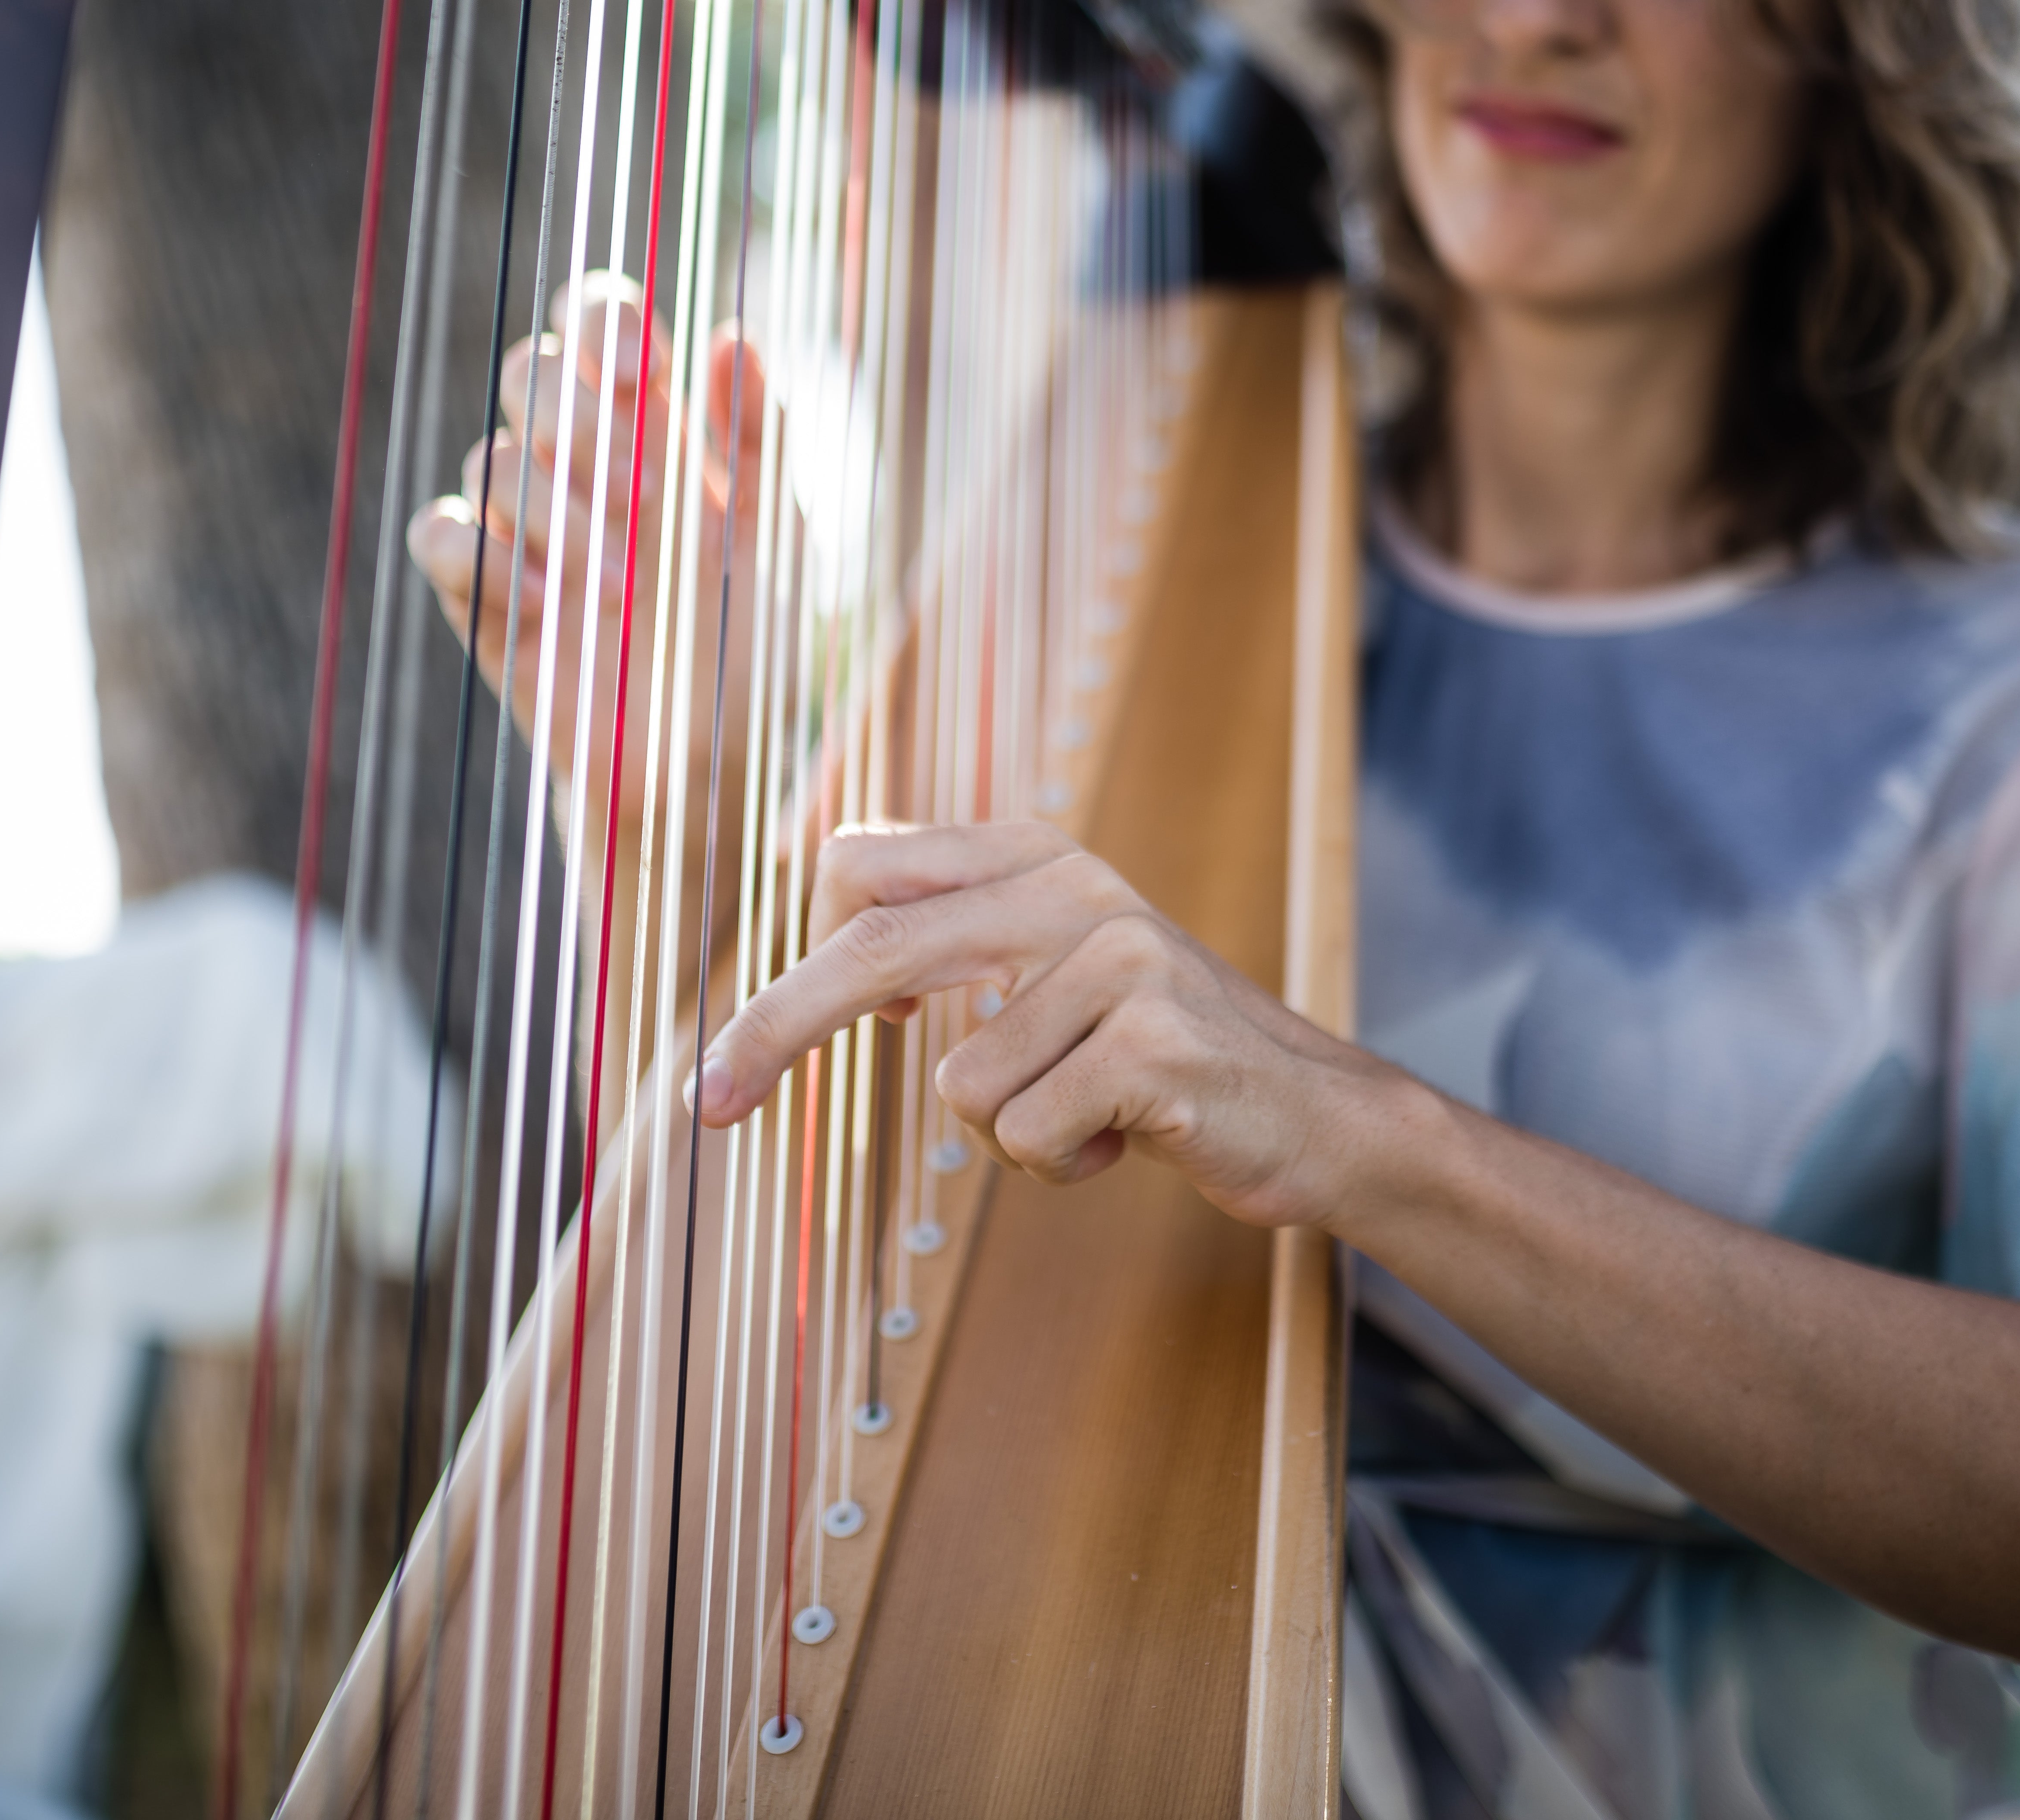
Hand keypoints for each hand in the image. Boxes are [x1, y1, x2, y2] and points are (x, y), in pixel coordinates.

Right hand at [407, 274, 773, 858]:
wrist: (710, 765)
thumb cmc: (752, 644)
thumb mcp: (778, 537)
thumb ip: (759, 436)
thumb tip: (728, 334)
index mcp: (650, 425)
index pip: (596, 321)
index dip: (601, 319)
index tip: (637, 364)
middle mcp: (577, 464)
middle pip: (527, 370)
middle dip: (578, 420)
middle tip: (641, 492)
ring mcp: (522, 527)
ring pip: (492, 457)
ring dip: (558, 511)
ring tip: (621, 582)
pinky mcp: (479, 595)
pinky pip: (438, 536)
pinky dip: (485, 557)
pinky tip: (551, 603)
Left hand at [687, 821, 1407, 1231]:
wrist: (1312, 1111)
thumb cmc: (1157, 1057)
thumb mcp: (1055, 971)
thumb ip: (960, 937)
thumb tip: (829, 934)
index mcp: (1035, 854)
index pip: (864, 867)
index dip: (793, 955)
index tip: (743, 1046)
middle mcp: (1073, 886)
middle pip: (872, 944)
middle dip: (774, 1028)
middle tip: (707, 1106)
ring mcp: (1118, 958)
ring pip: (959, 1084)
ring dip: (1005, 1136)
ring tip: (1084, 1118)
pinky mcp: (1151, 1040)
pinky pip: (1027, 1132)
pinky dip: (1059, 1164)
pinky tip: (1124, 1140)